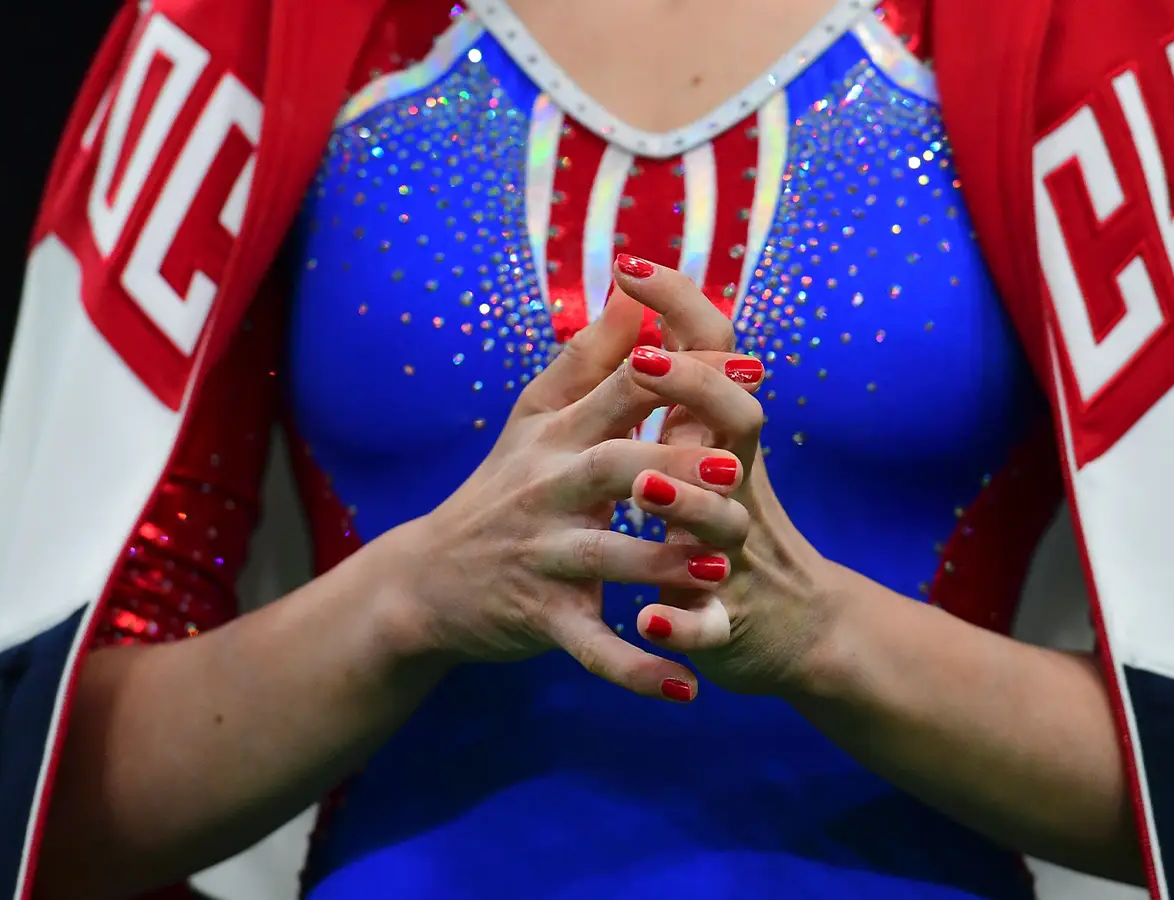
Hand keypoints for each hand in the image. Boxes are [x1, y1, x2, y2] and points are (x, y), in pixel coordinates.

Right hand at [363, 277, 759, 701]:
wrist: (426, 582)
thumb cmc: (499, 489)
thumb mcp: (535, 418)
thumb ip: (591, 356)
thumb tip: (637, 285)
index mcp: (555, 436)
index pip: (618, 392)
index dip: (678, 373)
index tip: (747, 360)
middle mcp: (546, 491)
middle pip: (612, 468)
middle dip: (673, 468)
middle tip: (740, 470)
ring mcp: (542, 557)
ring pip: (606, 559)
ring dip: (663, 566)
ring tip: (722, 568)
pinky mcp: (540, 618)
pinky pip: (592, 647)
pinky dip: (636, 669)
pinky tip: (685, 687)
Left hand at [613, 261, 841, 695]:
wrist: (799, 635)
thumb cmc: (729, 534)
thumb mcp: (708, 457)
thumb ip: (677, 389)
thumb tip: (635, 307)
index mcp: (720, 442)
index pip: (714, 356)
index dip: (679, 307)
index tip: (628, 263)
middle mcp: (737, 488)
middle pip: (737, 421)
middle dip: (694, 390)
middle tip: (643, 362)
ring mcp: (739, 555)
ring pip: (725, 524)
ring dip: (689, 506)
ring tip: (645, 491)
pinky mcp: (731, 623)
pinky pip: (713, 624)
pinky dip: (684, 624)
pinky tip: (649, 621)